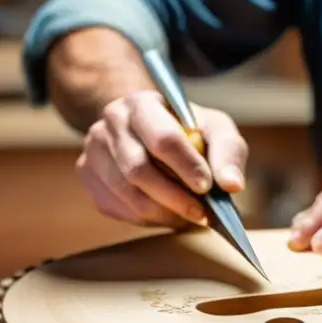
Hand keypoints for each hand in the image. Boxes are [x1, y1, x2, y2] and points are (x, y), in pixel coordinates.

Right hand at [76, 90, 247, 227]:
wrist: (148, 131)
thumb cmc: (188, 131)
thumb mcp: (216, 130)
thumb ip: (229, 153)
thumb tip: (233, 185)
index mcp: (142, 104)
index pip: (162, 138)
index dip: (185, 166)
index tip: (206, 187)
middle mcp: (110, 123)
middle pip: (138, 170)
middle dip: (174, 197)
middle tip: (202, 213)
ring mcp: (93, 150)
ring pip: (127, 194)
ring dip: (163, 212)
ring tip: (189, 216)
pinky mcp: (88, 177)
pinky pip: (118, 208)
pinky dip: (148, 218)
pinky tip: (167, 214)